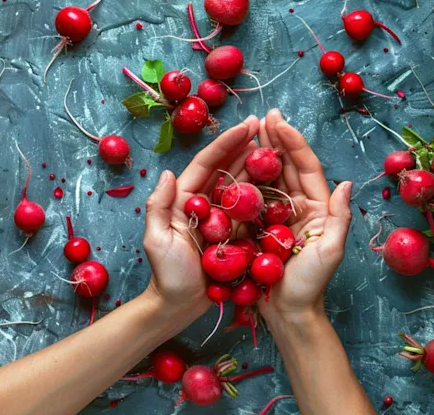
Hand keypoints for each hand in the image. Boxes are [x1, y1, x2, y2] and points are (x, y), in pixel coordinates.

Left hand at [142, 116, 259, 317]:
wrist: (180, 306)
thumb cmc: (168, 276)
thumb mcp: (157, 241)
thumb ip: (158, 207)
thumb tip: (168, 173)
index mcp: (184, 198)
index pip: (207, 163)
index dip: (226, 143)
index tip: (247, 126)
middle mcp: (203, 202)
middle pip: (226, 167)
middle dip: (244, 145)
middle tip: (266, 126)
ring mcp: (220, 216)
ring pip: (240, 183)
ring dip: (255, 163)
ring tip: (274, 145)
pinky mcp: (233, 231)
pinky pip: (249, 207)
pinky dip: (261, 191)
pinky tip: (276, 179)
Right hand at [256, 109, 352, 320]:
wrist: (287, 312)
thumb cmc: (309, 285)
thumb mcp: (330, 252)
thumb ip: (338, 218)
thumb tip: (345, 184)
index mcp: (318, 207)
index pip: (306, 168)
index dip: (293, 143)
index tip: (278, 121)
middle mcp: (299, 205)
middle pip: (287, 166)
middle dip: (276, 139)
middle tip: (263, 115)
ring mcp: (278, 214)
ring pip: (269, 176)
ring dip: (260, 152)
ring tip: (249, 130)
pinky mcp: (260, 224)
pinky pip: (252, 196)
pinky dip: (245, 176)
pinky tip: (234, 161)